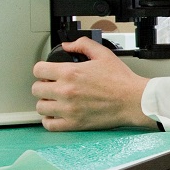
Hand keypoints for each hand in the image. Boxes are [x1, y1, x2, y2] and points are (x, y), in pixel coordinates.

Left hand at [32, 37, 156, 131]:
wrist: (132, 100)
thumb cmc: (120, 80)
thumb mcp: (103, 54)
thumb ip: (83, 45)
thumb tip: (67, 45)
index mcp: (71, 73)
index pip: (38, 70)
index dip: (42, 69)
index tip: (46, 71)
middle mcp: (66, 91)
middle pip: (36, 89)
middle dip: (43, 85)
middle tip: (52, 85)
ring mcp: (68, 109)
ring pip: (40, 107)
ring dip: (45, 102)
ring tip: (54, 100)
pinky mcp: (73, 124)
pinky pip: (49, 125)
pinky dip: (49, 120)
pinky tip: (56, 114)